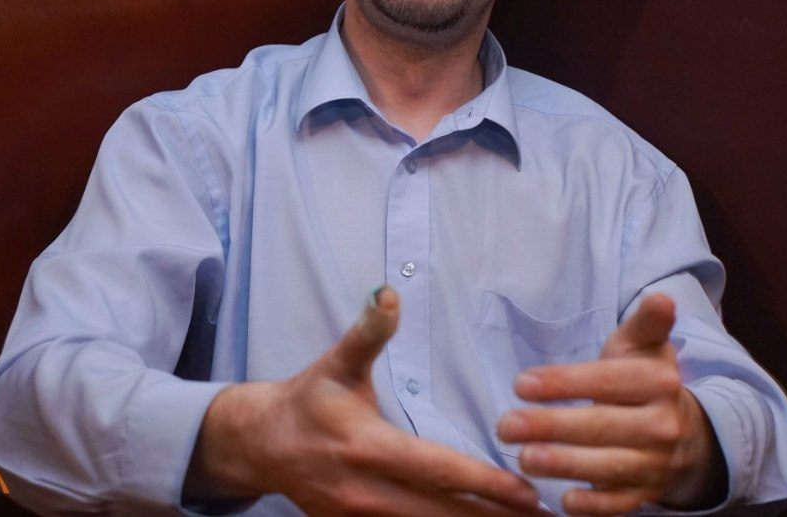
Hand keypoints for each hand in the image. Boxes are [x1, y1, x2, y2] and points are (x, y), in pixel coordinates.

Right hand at [185, 286, 542, 516]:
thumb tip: (390, 291)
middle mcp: (367, 493)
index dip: (485, 484)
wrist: (259, 446)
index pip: (438, 471)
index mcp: (368, 448)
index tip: (527, 492)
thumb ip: (369, 332)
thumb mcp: (337, 363)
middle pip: (444, 514)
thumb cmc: (308, 399)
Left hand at [496, 294, 724, 515]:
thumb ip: (646, 323)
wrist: (683, 431)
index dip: (565, 383)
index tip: (521, 384)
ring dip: (564, 465)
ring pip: (608, 467)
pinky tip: (563, 501)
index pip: (607, 381)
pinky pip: (619, 504)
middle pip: (602, 426)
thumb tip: (661, 298)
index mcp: (659, 381)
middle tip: (506, 426)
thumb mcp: (642, 346)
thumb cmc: (641, 379)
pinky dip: (593, 506)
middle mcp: (662, 424)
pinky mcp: (645, 494)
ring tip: (524, 459)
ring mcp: (655, 463)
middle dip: (551, 427)